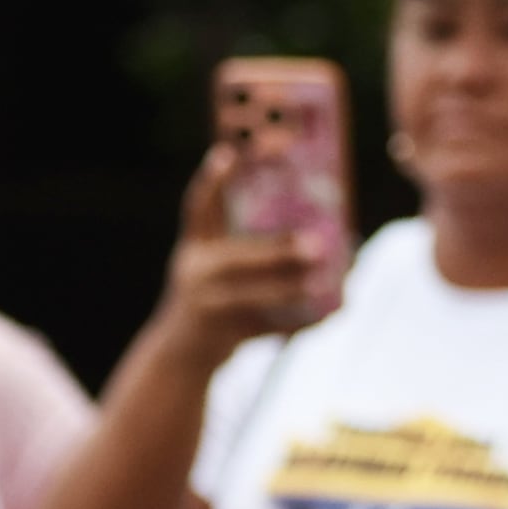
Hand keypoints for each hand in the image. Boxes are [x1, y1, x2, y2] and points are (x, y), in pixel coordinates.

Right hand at [155, 141, 329, 356]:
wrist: (180, 356)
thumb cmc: (207, 301)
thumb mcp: (208, 268)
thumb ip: (240, 246)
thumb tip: (314, 233)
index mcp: (192, 250)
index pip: (197, 209)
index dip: (211, 181)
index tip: (227, 153)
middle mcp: (194, 274)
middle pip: (239, 258)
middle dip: (280, 251)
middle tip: (319, 243)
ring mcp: (206, 306)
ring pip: (256, 295)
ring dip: (295, 289)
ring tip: (327, 281)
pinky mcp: (222, 335)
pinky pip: (269, 327)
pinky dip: (300, 321)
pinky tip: (328, 313)